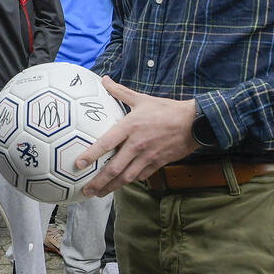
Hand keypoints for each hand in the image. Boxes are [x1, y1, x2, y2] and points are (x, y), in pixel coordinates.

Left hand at [75, 79, 200, 196]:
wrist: (195, 122)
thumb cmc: (167, 109)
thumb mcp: (142, 98)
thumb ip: (120, 91)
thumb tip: (105, 79)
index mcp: (130, 127)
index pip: (106, 143)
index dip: (91, 155)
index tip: (78, 164)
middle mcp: (137, 144)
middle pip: (114, 168)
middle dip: (98, 181)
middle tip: (85, 190)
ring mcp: (148, 156)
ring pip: (126, 177)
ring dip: (111, 187)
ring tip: (98, 193)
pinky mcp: (158, 163)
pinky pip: (141, 176)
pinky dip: (129, 182)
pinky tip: (120, 185)